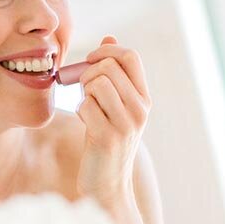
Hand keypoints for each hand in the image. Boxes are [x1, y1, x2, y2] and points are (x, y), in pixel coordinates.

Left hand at [74, 37, 149, 214]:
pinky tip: (85, 125)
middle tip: (85, 91)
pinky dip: (79, 112)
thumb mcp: (116, 105)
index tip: (90, 60)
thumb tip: (110, 38)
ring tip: (87, 107)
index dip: (106, 51)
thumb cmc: (106, 140)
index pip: (131, 57)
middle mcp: (141, 109)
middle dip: (88, 74)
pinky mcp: (108, 138)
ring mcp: (127, 124)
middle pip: (109, 67)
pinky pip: (85, 106)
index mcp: (144, 98)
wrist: (108, 184)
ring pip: (97, 83)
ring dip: (84, 92)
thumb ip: (114, 74)